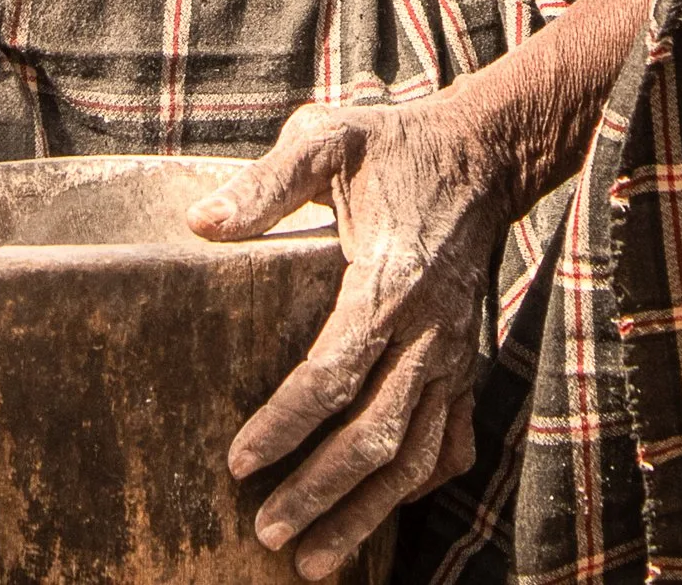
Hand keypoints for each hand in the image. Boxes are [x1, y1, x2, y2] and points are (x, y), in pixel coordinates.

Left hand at [191, 96, 508, 579]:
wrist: (482, 154)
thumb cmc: (395, 147)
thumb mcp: (328, 139)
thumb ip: (267, 184)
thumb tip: (200, 224)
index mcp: (390, 281)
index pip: (334, 372)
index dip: (286, 423)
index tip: (238, 461)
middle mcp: (429, 332)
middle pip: (376, 435)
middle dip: (320, 492)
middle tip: (266, 532)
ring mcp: (453, 356)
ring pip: (414, 456)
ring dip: (365, 513)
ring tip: (313, 559)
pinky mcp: (466, 365)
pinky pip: (449, 444)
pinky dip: (417, 488)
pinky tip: (380, 517)